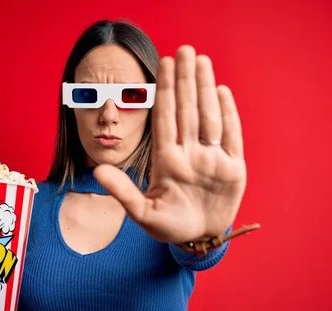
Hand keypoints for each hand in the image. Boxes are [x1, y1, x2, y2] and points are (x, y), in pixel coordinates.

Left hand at [94, 45, 247, 242]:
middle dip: (185, 80)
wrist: (198, 239)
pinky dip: (228, 114)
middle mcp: (189, 153)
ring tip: (201, 61)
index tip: (163, 64)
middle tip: (184, 49)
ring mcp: (211, 159)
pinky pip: (231, 136)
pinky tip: (220, 91)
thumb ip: (123, 192)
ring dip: (205, 89)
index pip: (166, 118)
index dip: (165, 91)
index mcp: (167, 160)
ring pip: (208, 116)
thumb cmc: (168, 226)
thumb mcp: (143, 214)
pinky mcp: (233, 169)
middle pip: (187, 110)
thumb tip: (98, 170)